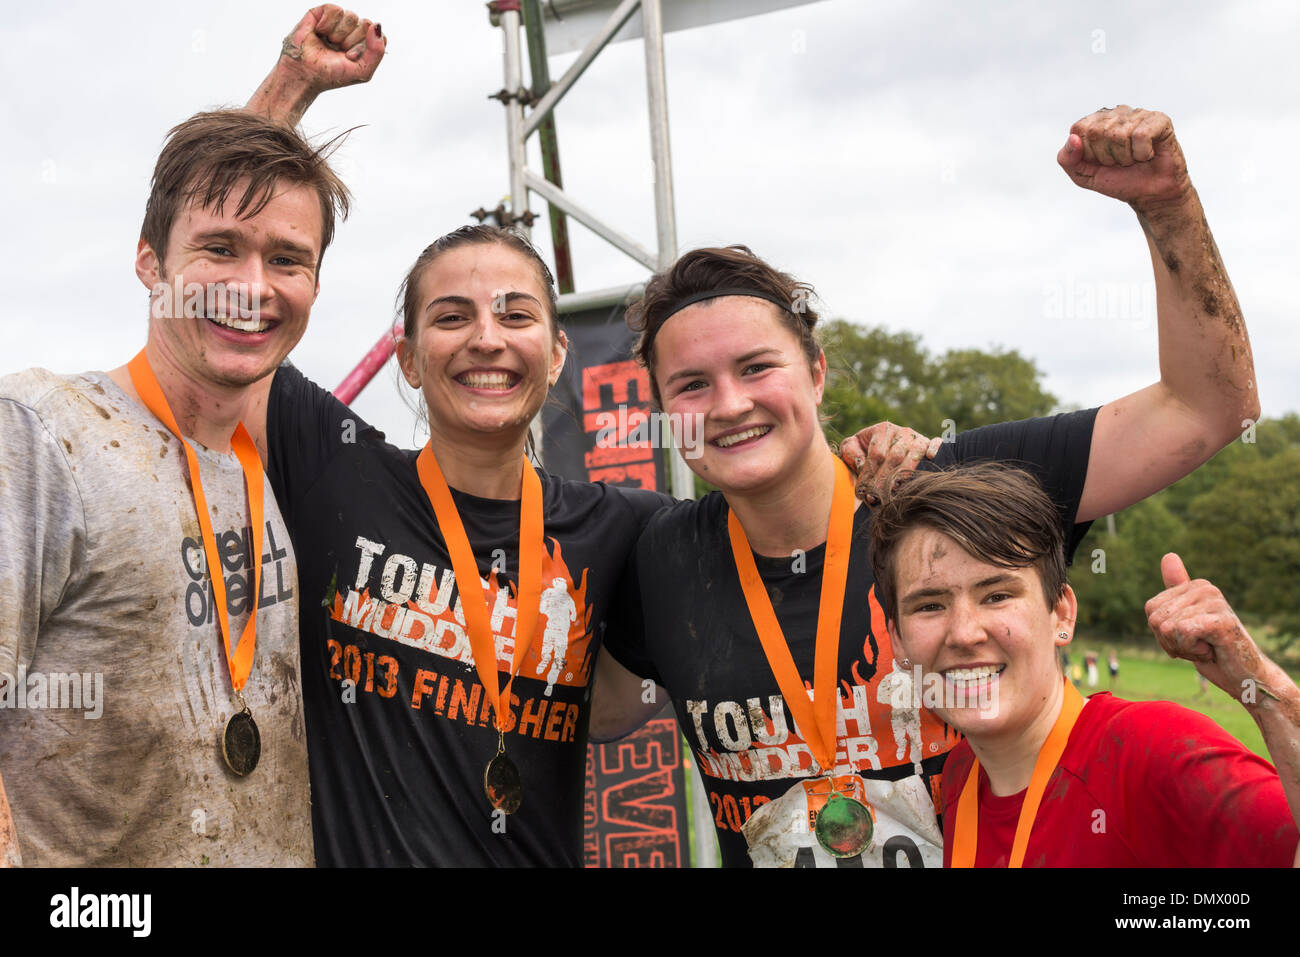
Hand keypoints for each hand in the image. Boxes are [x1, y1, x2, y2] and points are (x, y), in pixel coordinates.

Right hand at [281, 5, 385, 92]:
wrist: (304, 74)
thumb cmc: (332, 75)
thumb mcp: (363, 71)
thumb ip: (377, 51)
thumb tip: (376, 25)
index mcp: (364, 44)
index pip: (379, 36)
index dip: (365, 48)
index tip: (351, 58)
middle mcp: (353, 31)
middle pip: (366, 24)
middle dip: (352, 41)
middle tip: (338, 52)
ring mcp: (338, 22)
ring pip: (352, 16)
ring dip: (339, 34)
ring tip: (329, 43)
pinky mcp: (322, 13)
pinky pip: (336, 10)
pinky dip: (328, 24)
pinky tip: (320, 33)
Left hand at [839, 422, 940, 505]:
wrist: (879, 441)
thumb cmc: (863, 448)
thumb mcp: (852, 447)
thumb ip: (851, 453)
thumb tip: (861, 466)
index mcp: (882, 429)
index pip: (877, 454)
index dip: (869, 474)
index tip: (862, 492)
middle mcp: (901, 431)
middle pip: (895, 456)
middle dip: (884, 479)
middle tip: (875, 496)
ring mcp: (916, 437)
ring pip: (913, 454)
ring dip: (905, 474)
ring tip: (894, 490)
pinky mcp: (928, 443)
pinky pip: (934, 442)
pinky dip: (934, 448)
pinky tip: (930, 457)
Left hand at [1057, 106, 1191, 214]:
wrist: (1149, 194)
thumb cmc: (1118, 180)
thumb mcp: (1083, 175)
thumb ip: (1067, 159)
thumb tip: (1073, 138)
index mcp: (1094, 122)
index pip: (1079, 130)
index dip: (1089, 153)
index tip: (1102, 162)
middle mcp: (1116, 113)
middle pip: (1097, 132)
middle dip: (1107, 157)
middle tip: (1120, 162)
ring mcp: (1138, 114)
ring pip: (1119, 135)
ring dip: (1126, 157)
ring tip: (1134, 159)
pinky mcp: (1159, 119)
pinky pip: (1141, 136)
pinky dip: (1143, 153)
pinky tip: (1148, 154)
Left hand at [1145, 553, 1263, 699]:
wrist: (1243, 676)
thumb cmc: (1212, 649)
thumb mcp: (1186, 620)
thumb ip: (1176, 591)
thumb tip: (1168, 555)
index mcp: (1194, 586)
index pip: (1151, 610)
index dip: (1162, 633)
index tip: (1187, 637)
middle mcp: (1205, 588)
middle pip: (1156, 619)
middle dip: (1170, 641)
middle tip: (1198, 644)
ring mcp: (1215, 602)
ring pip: (1167, 628)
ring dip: (1183, 648)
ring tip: (1206, 647)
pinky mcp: (1221, 620)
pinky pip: (1181, 632)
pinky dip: (1192, 650)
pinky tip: (1211, 650)